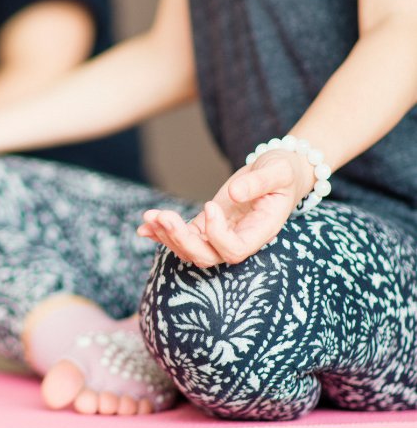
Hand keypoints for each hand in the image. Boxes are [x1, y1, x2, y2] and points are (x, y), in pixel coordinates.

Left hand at [136, 149, 313, 266]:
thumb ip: (259, 182)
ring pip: (190, 250)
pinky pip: (183, 236)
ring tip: (149, 217)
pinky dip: (162, 232)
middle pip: (207, 256)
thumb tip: (233, 193)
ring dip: (167, 236)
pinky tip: (144, 225)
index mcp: (260, 231)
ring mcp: (221, 235)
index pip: (235, 250)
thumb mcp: (278, 171)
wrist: (279, 173)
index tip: (210, 205)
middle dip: (181, 239)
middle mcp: (240, 239)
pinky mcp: (207, 225)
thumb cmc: (282, 172)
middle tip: (163, 216)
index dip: (217, 235)